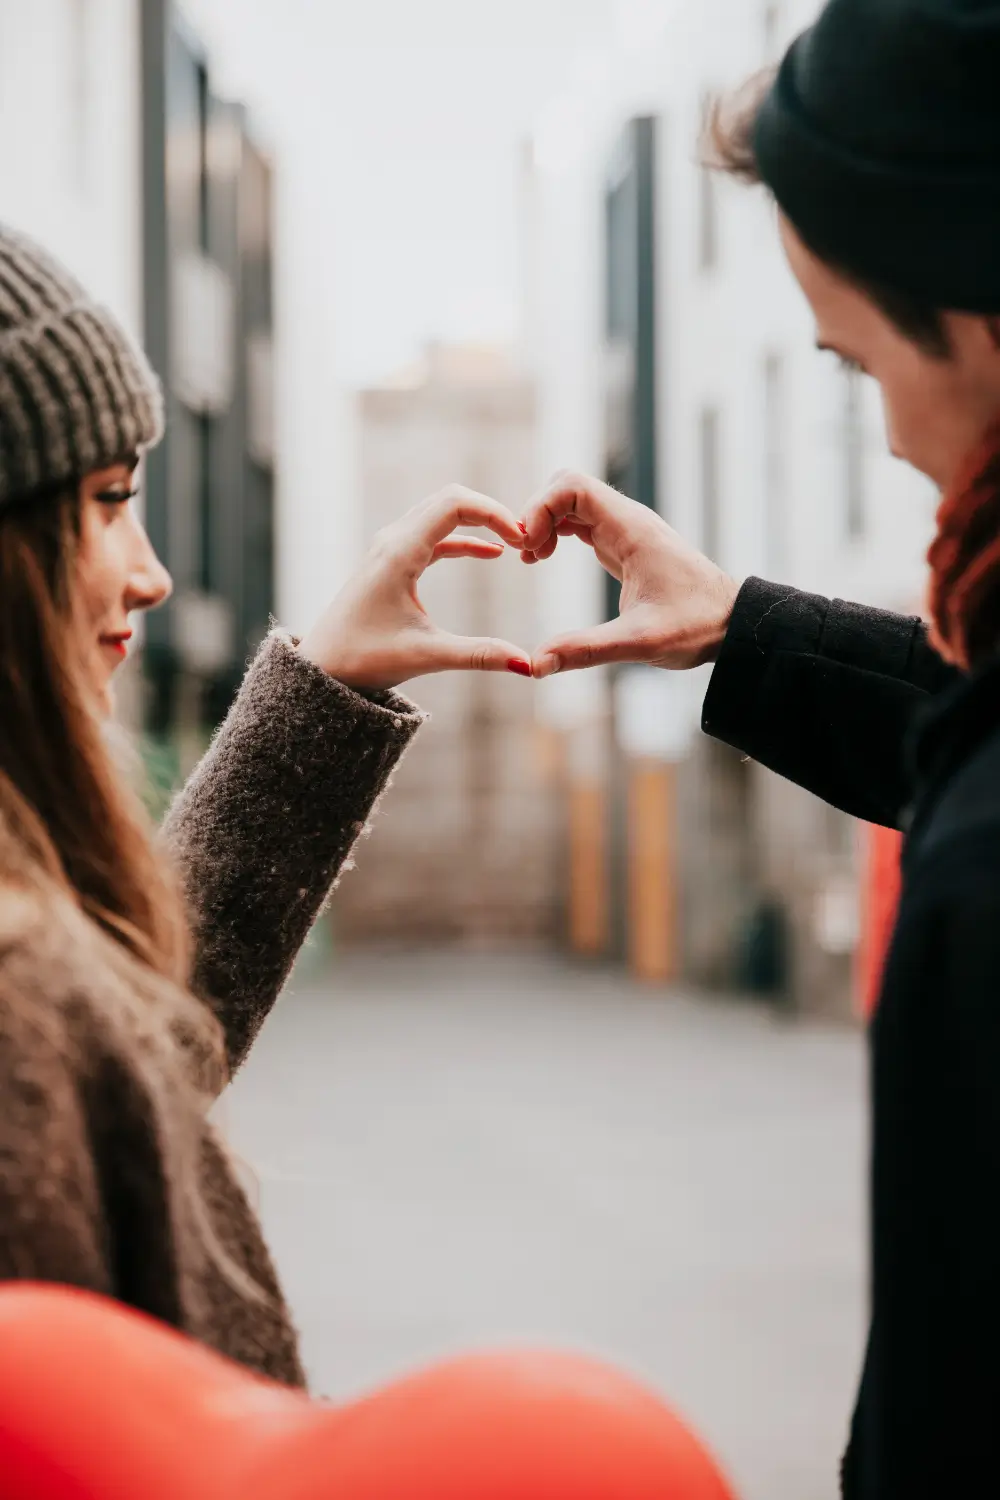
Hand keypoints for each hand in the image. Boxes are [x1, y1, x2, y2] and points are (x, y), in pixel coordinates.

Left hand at [299, 486, 531, 691]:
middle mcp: (393, 540)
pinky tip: (490, 553)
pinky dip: (462, 540)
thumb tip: (528, 665)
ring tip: (514, 542)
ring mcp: (390, 549)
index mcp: (400, 551)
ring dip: (477, 523)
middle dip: (490, 512)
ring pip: (440, 515)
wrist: (321, 668)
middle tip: (525, 537)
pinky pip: (433, 537)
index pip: (454, 503)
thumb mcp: (427, 656)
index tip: (522, 539)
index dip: (493, 512)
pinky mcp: (391, 563)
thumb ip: (479, 655)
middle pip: (449, 500)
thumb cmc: (364, 658)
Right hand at [520, 471, 739, 677]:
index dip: (541, 507)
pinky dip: (558, 532)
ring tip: (531, 559)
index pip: (573, 485)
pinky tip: (546, 558)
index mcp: (632, 529)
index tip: (528, 546)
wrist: (732, 624)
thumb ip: (586, 650)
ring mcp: (626, 530)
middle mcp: (628, 521)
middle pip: (567, 487)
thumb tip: (536, 665)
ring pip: (572, 502)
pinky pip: (582, 521)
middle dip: (538, 513)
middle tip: (526, 554)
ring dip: (545, 522)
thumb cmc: (696, 627)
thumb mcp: (639, 642)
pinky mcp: (625, 545)